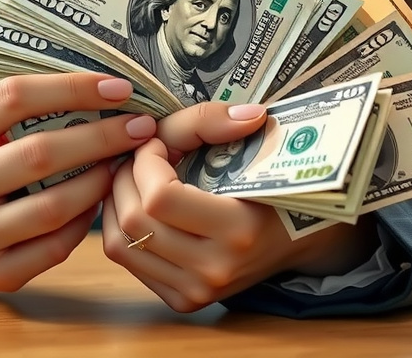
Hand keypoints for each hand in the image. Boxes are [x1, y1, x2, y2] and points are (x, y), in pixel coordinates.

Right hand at [0, 72, 156, 290]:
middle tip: (140, 127)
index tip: (121, 88)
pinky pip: (56, 246)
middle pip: (40, 154)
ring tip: (123, 164)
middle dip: (101, 137)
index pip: (14, 98)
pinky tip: (98, 202)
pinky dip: (85, 221)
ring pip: (53, 206)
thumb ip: (30, 106)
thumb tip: (110, 90)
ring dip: (99, 181)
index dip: (74, 88)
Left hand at [102, 102, 378, 311]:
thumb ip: (218, 120)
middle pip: (133, 220)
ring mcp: (197, 291)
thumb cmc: (265, 185)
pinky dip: (121, 229)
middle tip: (139, 156)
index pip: (159, 197)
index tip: (155, 141)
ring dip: (116, 202)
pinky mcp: (183, 300)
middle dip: (124, 177)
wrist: (295, 239)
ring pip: (119, 244)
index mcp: (238, 231)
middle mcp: (216, 269)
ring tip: (133, 178)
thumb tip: (243, 111)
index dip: (145, 160)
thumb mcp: (240, 143)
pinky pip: (127, 262)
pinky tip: (137, 206)